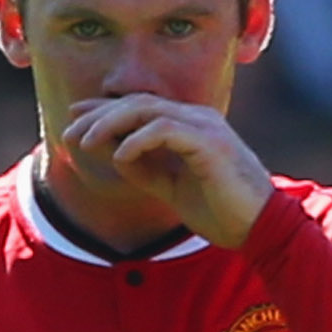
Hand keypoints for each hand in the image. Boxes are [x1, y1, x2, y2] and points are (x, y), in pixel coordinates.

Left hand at [59, 95, 273, 246]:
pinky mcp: (210, 144)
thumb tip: (116, 155)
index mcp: (191, 125)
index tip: (74, 122)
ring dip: (112, 124)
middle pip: (138, 102)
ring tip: (87, 143)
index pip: (141, 106)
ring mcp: (205, 127)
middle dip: (99, 115)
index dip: (104, 111)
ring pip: (148, 110)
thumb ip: (147, 170)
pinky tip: (121, 157)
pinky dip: (138, 140)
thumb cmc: (223, 212)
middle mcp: (197, 118)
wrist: (261, 229)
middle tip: (69, 132)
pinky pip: (165, 130)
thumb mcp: (173, 189)